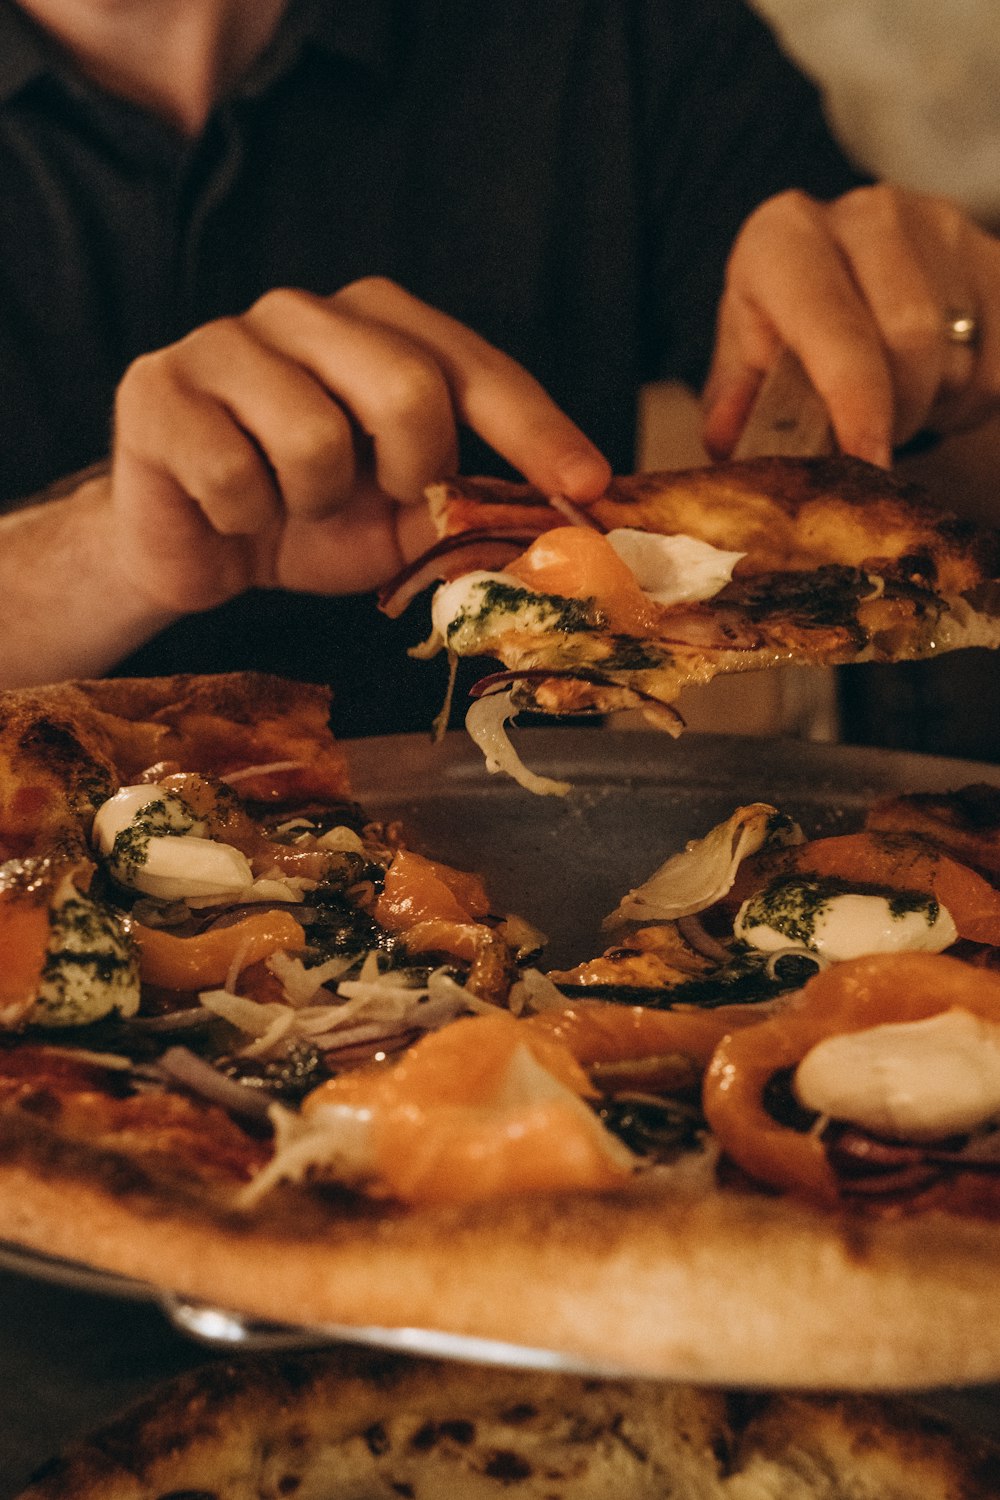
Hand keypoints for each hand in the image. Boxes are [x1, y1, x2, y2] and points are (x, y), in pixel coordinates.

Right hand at [110, 278, 609, 611]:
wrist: (195, 549)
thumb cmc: (307, 519)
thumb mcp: (402, 519)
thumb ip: (465, 504)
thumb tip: (561, 520)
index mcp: (374, 325)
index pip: (471, 367)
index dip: (535, 429)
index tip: (587, 486)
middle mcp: (302, 313)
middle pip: (405, 386)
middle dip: (413, 471)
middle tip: (384, 499)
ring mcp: (224, 342)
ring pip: (315, 439)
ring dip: (314, 506)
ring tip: (288, 506)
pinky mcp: (158, 391)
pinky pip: (236, 476)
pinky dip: (245, 521)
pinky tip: (229, 511)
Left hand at [702, 185, 999, 466]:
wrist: (841, 274)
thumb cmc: (784, 328)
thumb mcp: (745, 359)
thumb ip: (735, 401)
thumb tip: (728, 436)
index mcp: (787, 237)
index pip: (833, 325)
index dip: (855, 403)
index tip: (865, 460)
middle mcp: (867, 215)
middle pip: (911, 339)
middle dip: (895, 414)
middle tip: (869, 447)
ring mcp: (941, 227)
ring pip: (960, 356)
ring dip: (931, 406)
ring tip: (894, 402)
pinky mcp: (994, 258)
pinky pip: (999, 365)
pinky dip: (970, 397)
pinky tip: (935, 385)